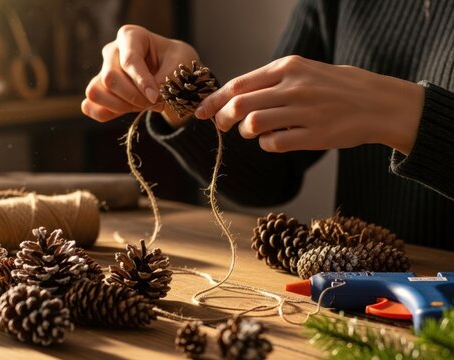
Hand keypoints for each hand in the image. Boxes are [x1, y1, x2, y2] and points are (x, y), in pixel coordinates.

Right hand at [81, 24, 198, 126]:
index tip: (155, 97)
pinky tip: (123, 113)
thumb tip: (151, 99)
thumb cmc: (176, 61)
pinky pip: (90, 105)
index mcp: (130, 36)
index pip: (129, 60)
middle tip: (154, 103)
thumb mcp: (178, 66)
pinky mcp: (100, 90)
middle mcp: (112, 51)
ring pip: (96, 92)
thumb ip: (165, 80)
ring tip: (141, 107)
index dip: (142, 82)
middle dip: (132, 96)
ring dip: (118, 106)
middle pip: (110, 77)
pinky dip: (103, 113)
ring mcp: (103, 71)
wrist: (171, 70)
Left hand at [194, 55, 423, 154]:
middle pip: (240, 104)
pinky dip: (266, 144)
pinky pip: (274, 144)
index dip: (214, 100)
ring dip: (246, 131)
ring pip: (253, 124)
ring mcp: (305, 112)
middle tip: (222, 126)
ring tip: (253, 132)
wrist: (378, 103)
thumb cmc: (335, 87)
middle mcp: (294, 87)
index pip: (238, 84)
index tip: (201, 111)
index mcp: (288, 68)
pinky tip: (273, 141)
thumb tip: (232, 96)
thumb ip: (270, 82)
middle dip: (223, 118)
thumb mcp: (303, 72)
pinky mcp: (315, 135)